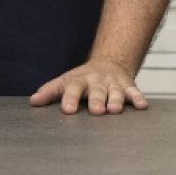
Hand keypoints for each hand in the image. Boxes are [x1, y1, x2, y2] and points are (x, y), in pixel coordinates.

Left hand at [30, 57, 147, 114]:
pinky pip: (134, 92)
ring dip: (116, 100)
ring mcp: (113, 84)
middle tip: (96, 111)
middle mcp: (97, 81)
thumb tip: (33, 101)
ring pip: (116, 92)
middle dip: (97, 100)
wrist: (108, 63)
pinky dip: (138, 98)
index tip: (68, 110)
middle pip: (97, 91)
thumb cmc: (82, 79)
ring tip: (115, 110)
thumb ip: (50, 92)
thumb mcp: (64, 82)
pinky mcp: (128, 87)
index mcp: (79, 81)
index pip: (73, 89)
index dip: (70, 99)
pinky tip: (142, 106)